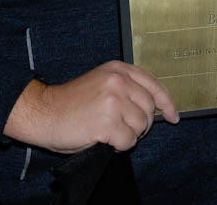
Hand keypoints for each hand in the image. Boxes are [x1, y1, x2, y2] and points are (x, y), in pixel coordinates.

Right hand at [3, 61, 178, 153]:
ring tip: (108, 131)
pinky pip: (128, 142)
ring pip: (141, 127)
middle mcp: (118, 81)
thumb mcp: (101, 83)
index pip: (154, 85)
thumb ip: (126, 88)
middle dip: (141, 125)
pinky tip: (103, 139)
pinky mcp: (107, 122)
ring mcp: (113, 101)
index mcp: (118, 69)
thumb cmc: (71, 102)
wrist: (44, 112)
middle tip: (122, 129)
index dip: (166, 103)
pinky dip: (119, 146)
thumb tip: (155, 107)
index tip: (172, 116)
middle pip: (149, 109)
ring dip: (128, 135)